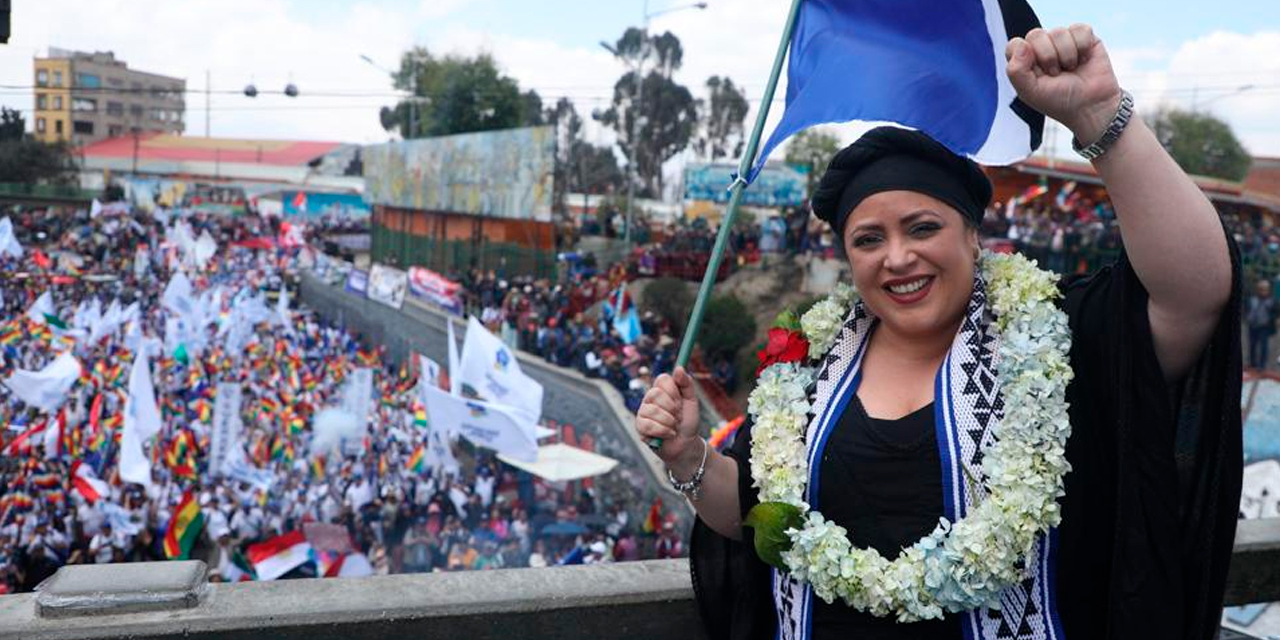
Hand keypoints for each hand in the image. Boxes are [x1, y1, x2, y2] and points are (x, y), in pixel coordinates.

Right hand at [634, 366, 701, 471]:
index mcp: (662, 390)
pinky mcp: (640, 426)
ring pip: (652, 411)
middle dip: (672, 408)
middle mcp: (650, 398)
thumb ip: (686, 384)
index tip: (680, 401)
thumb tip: (679, 368)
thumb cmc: (688, 422)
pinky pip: (648, 425)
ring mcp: (643, 412)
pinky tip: (668, 434)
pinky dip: (663, 431)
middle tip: (678, 416)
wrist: (686, 445)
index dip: (673, 391)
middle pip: (655, 394)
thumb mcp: (691, 401)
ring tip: (674, 427)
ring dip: (669, 422)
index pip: (662, 379)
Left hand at [1005, 24, 1122, 144]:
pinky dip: (1083, 48)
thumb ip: (1016, 71)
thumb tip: (1022, 44)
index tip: (1037, 74)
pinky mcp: (1084, 36)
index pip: (1014, 45)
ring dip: (1067, 55)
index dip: (1025, 58)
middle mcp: (1041, 47)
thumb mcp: (1030, 93)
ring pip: (1058, 32)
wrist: (1091, 105)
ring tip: (1071, 69)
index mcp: (1024, 61)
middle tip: (1056, 73)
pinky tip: (1084, 60)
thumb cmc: (1059, 101)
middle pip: (1035, 34)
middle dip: (1048, 57)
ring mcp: (1062, 41)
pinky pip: (1080, 29)